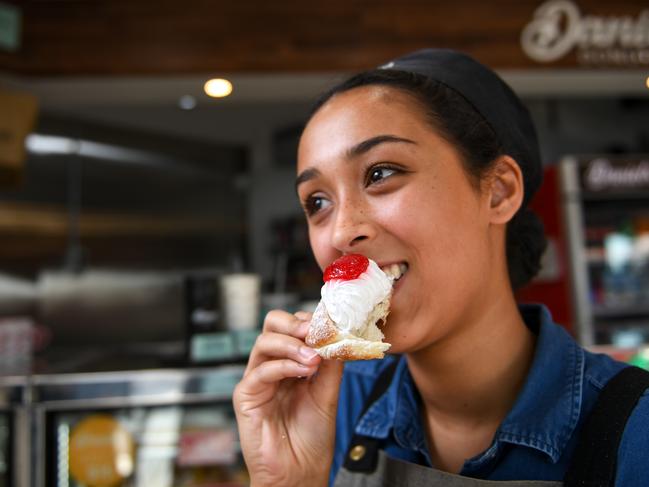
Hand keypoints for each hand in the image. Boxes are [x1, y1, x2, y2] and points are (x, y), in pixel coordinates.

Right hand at [233, 309, 342, 486]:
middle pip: (271, 326)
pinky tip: (303, 371)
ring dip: (292, 344)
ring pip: (264, 342)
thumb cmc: (311, 438)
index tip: (329, 325)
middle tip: (314, 331)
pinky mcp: (245, 397)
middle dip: (293, 323)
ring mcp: (257, 380)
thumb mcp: (327, 393)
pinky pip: (260, 371)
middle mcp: (271, 367)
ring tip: (313, 357)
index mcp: (290, 363)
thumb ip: (330, 364)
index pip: (292, 327)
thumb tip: (336, 335)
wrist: (301, 473)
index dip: (308, 321)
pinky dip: (283, 365)